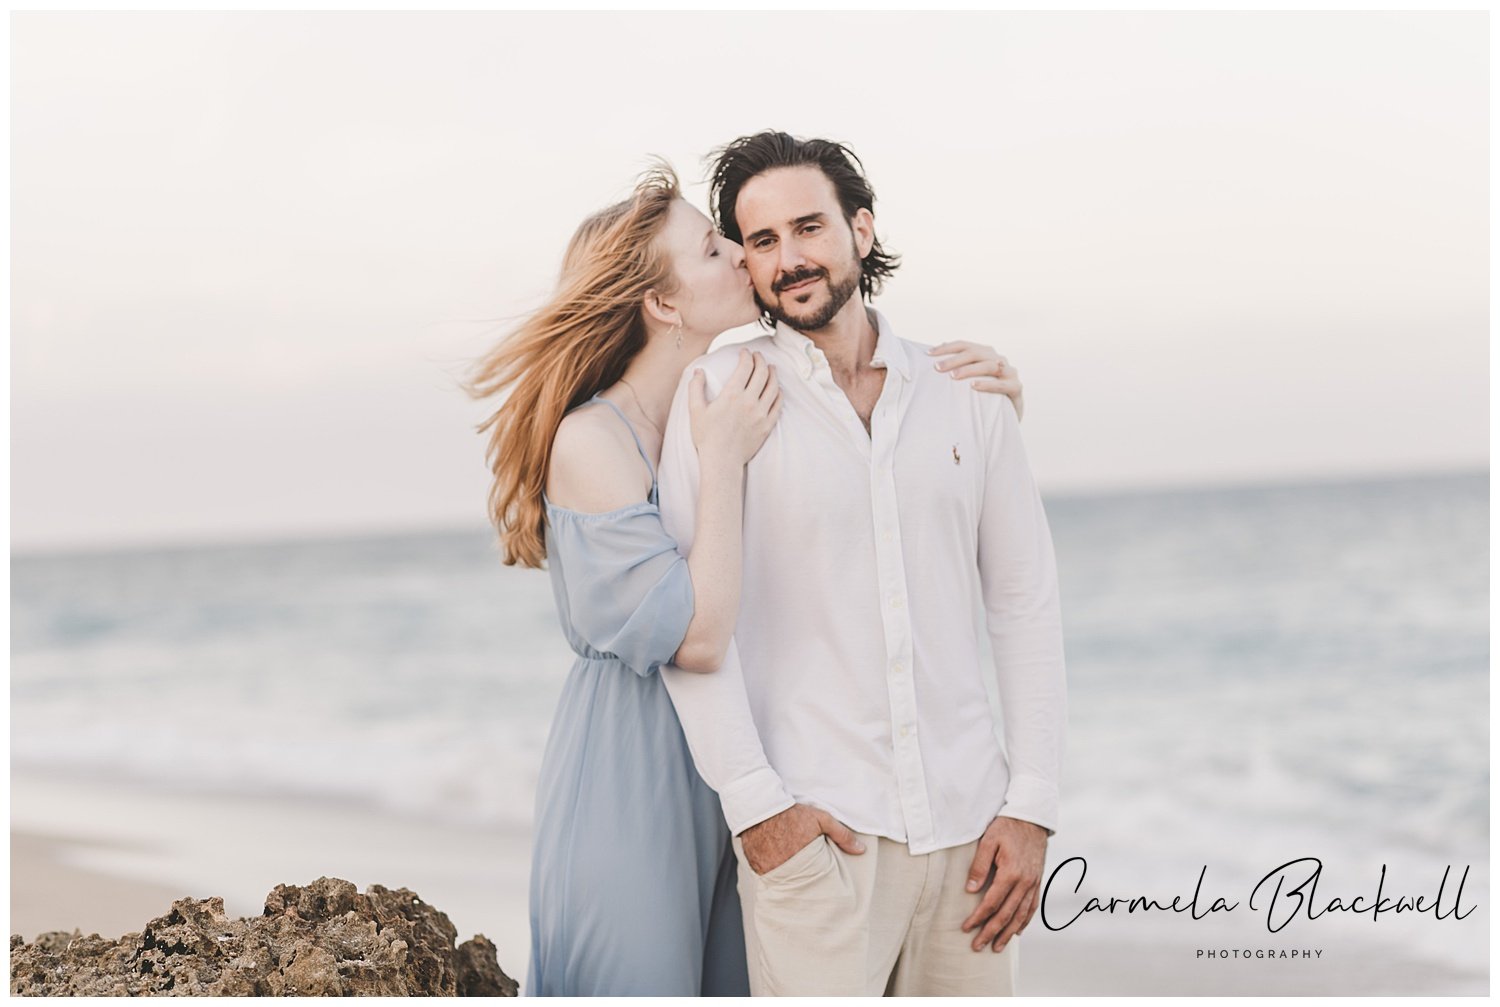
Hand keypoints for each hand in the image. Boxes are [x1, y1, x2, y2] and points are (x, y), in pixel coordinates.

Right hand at [688, 349, 782, 465]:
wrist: (722, 461)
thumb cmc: (706, 437)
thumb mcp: (695, 411)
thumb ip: (695, 387)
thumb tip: (699, 370)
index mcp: (731, 395)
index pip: (745, 367)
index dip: (746, 356)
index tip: (744, 352)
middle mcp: (749, 402)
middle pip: (762, 373)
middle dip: (760, 360)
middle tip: (758, 356)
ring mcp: (761, 414)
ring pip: (773, 387)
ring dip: (773, 374)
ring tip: (771, 368)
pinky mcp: (767, 425)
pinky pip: (778, 405)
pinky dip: (779, 393)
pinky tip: (777, 389)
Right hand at [738, 803, 865, 875]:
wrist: (760, 806)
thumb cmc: (792, 813)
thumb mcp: (821, 819)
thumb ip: (841, 834)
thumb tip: (861, 850)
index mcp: (806, 861)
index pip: (818, 879)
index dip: (820, 877)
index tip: (822, 876)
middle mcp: (787, 870)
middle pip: (800, 882)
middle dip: (804, 879)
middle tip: (806, 874)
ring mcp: (770, 870)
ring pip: (783, 880)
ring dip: (787, 876)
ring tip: (790, 869)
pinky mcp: (757, 867)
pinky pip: (766, 875)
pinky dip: (771, 871)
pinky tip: (774, 863)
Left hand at [928, 341, 1024, 420]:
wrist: (1009, 416)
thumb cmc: (985, 396)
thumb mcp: (971, 379)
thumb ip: (958, 368)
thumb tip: (934, 354)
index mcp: (986, 353)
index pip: (964, 345)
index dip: (947, 348)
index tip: (928, 354)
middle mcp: (998, 359)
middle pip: (976, 353)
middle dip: (955, 359)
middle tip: (938, 368)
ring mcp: (1009, 372)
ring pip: (989, 365)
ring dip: (970, 369)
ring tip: (953, 376)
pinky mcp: (1016, 388)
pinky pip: (1002, 384)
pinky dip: (988, 384)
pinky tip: (974, 386)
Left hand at [960, 816, 1047, 952]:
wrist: (1033, 818)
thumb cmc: (1007, 826)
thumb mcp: (988, 841)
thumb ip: (979, 866)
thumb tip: (970, 890)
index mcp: (1011, 872)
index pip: (992, 902)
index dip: (978, 917)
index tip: (966, 928)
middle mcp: (1025, 882)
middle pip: (1007, 914)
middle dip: (991, 932)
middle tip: (978, 946)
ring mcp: (1033, 883)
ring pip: (1021, 915)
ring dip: (1008, 933)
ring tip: (997, 947)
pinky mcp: (1037, 881)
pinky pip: (1032, 906)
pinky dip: (1025, 921)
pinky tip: (1017, 931)